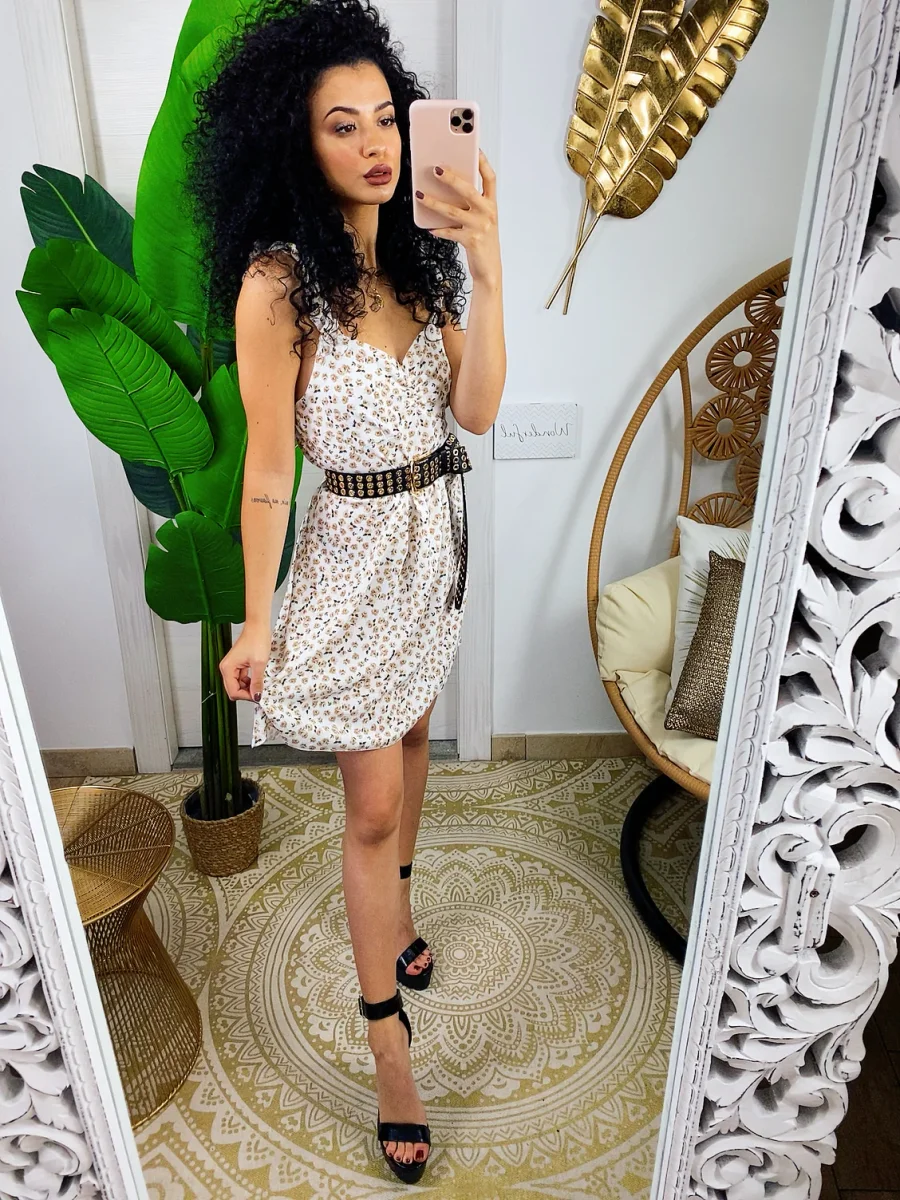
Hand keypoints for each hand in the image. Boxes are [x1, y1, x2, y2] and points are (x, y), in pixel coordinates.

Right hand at [219, 626, 271, 702]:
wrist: (258, 626)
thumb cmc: (257, 639)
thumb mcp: (259, 664)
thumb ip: (257, 682)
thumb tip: (256, 696)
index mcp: (227, 668)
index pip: (233, 692)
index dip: (246, 696)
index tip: (258, 695)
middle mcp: (226, 668)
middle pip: (233, 690)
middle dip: (246, 692)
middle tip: (259, 691)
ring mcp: (231, 666)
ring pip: (238, 685)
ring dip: (248, 687)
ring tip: (259, 683)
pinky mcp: (237, 664)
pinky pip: (241, 678)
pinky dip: (249, 681)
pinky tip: (257, 678)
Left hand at [416, 150, 500, 286]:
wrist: (490, 268)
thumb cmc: (482, 240)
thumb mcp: (481, 218)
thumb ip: (469, 203)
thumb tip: (446, 186)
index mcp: (492, 203)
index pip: (490, 177)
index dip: (482, 162)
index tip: (473, 147)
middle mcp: (488, 212)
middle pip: (468, 189)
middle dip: (451, 178)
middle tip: (436, 168)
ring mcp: (480, 226)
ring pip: (453, 210)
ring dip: (434, 202)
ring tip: (420, 195)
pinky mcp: (471, 240)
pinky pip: (449, 231)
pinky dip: (438, 229)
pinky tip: (429, 227)